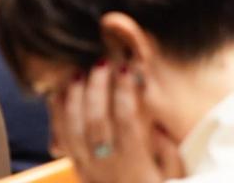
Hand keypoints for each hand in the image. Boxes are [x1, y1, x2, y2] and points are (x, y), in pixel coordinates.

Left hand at [54, 63, 183, 182]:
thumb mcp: (176, 178)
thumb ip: (169, 153)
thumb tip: (157, 128)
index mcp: (134, 165)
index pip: (125, 121)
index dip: (124, 92)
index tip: (127, 69)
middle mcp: (107, 167)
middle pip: (95, 121)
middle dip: (97, 88)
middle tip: (101, 63)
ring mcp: (88, 169)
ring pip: (73, 129)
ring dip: (73, 98)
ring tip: (77, 73)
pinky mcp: (78, 170)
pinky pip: (61, 141)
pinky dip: (57, 115)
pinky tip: (57, 94)